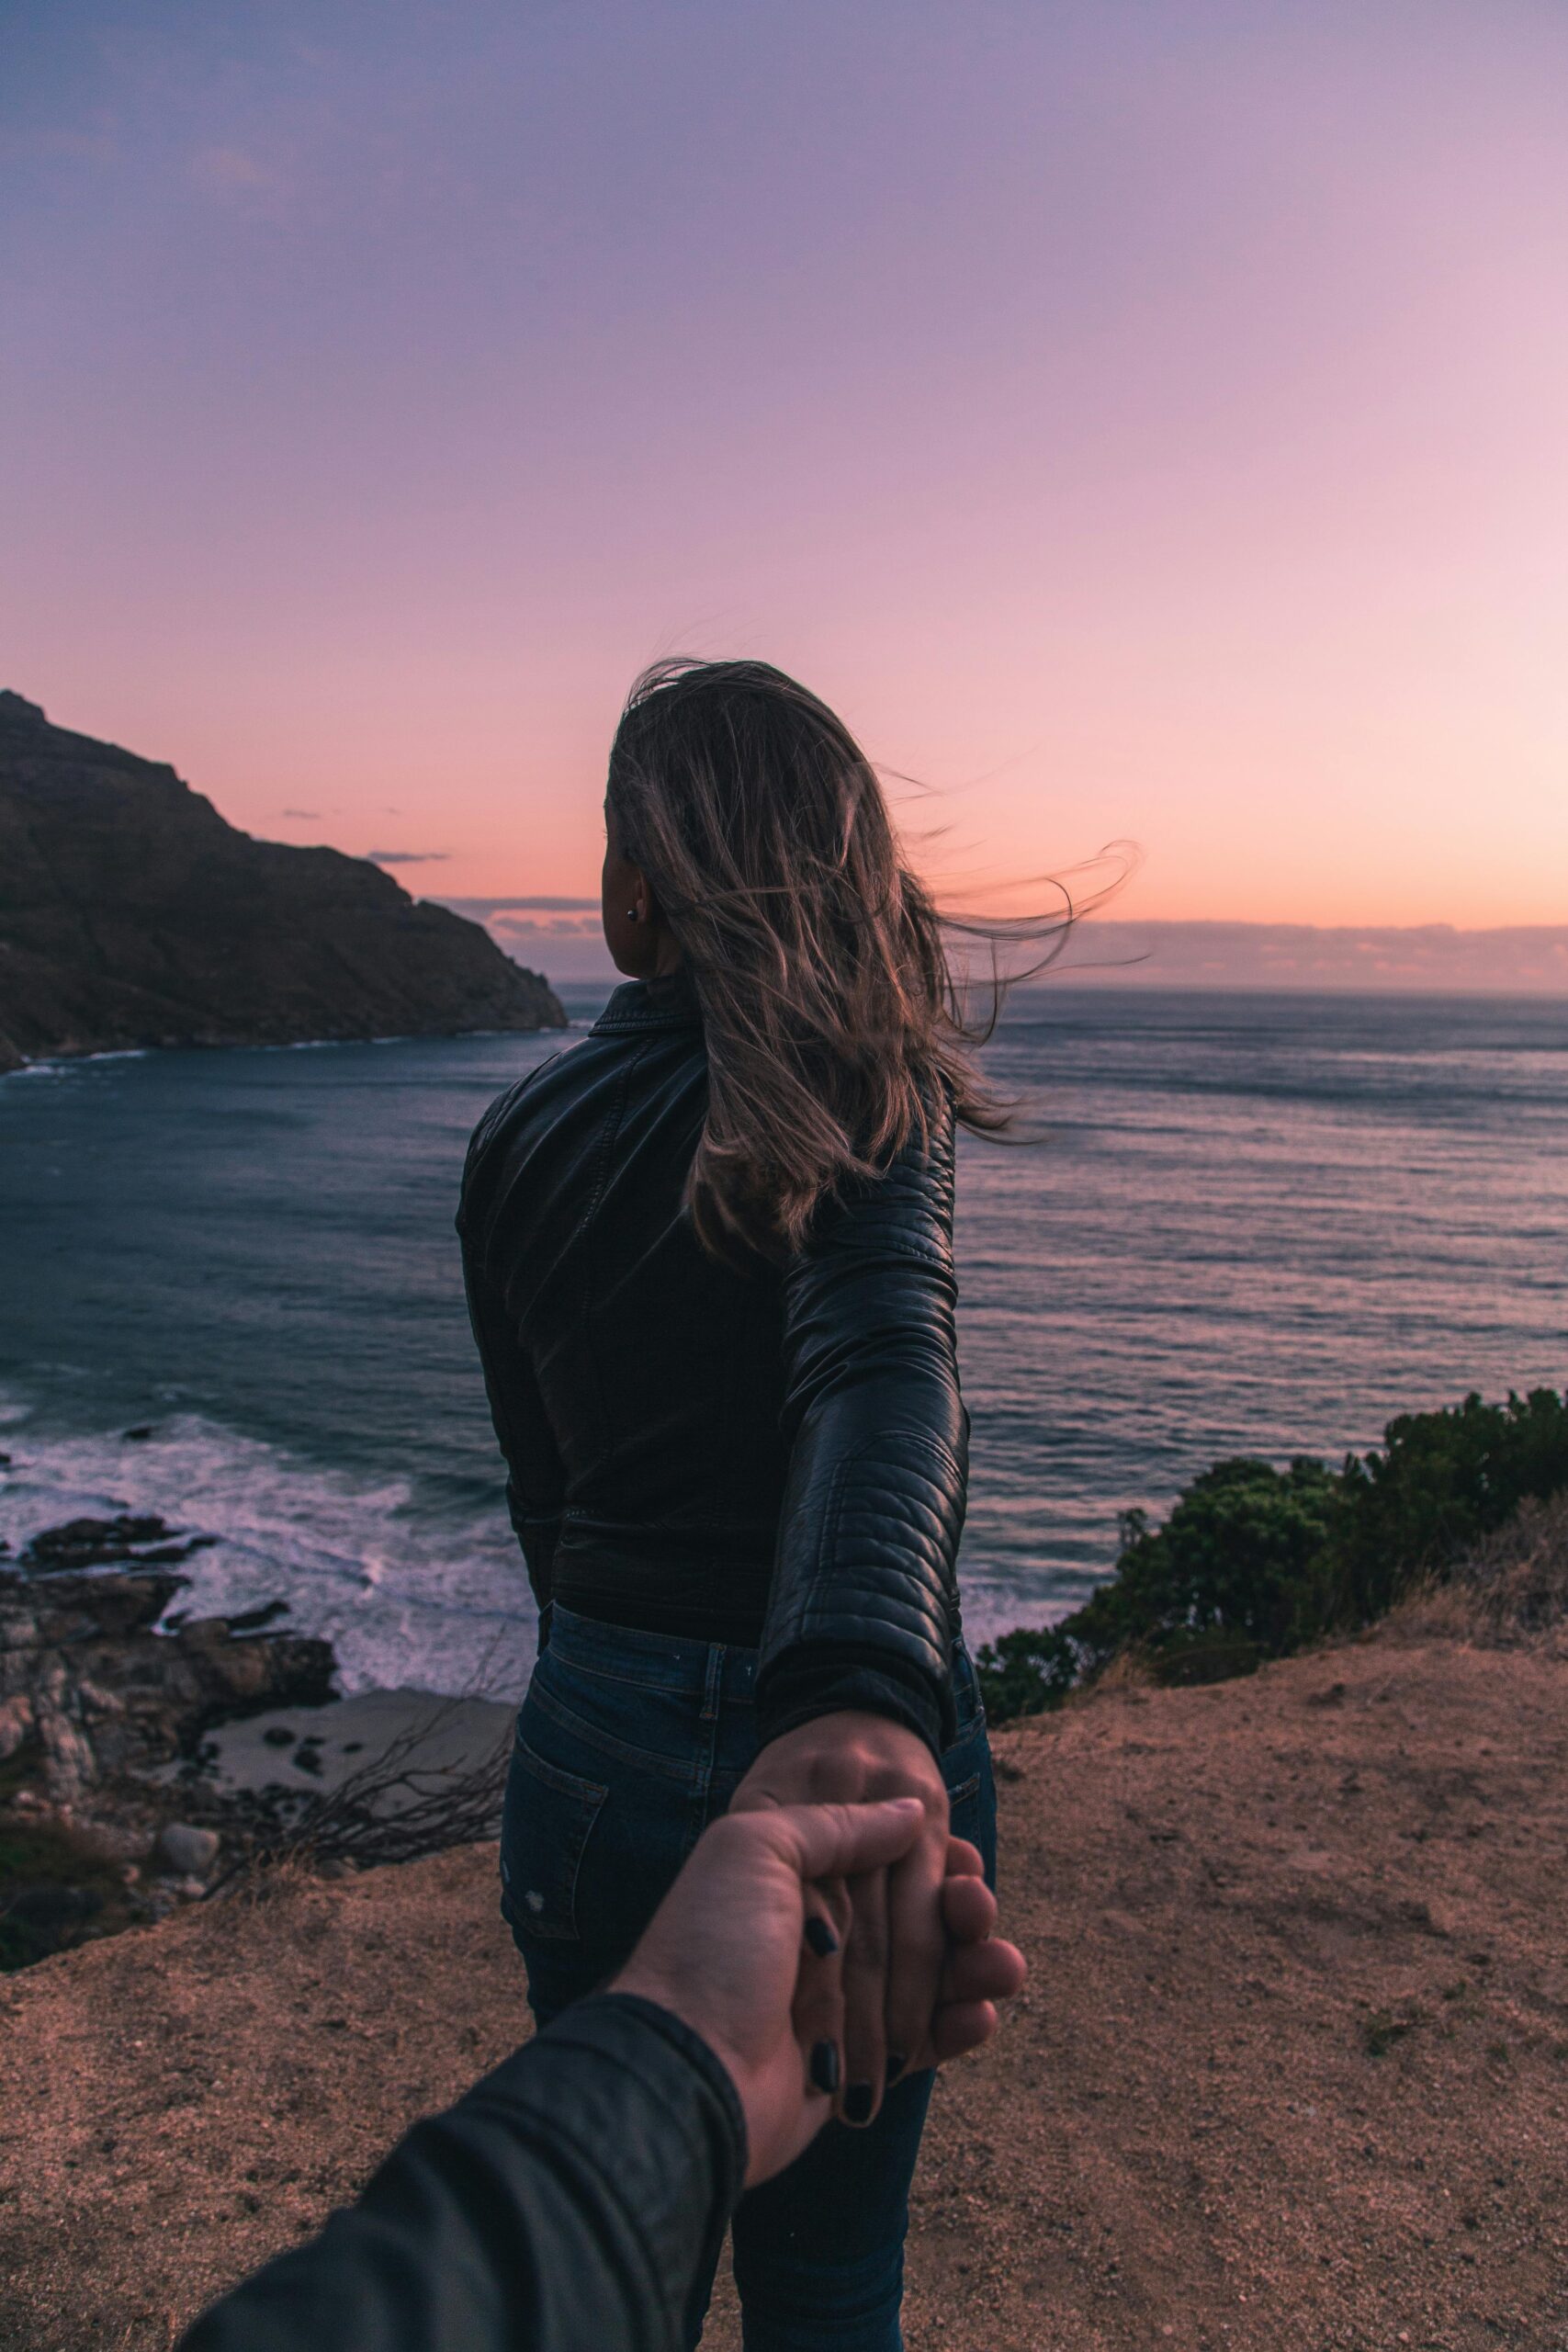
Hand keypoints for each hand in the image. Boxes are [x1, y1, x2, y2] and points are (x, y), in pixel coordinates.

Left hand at [611, 1801, 1023, 2185]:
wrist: (683, 2068)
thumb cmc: (710, 1947)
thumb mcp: (755, 1846)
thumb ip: (835, 1825)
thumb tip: (910, 1816)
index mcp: (794, 1883)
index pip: (882, 1860)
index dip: (928, 1857)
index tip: (961, 1857)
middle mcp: (819, 1939)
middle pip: (915, 1917)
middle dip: (957, 1912)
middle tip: (975, 1906)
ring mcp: (840, 2002)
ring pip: (931, 1977)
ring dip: (973, 1967)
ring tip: (1000, 1964)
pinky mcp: (859, 2064)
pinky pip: (927, 2041)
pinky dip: (959, 2027)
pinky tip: (981, 2012)